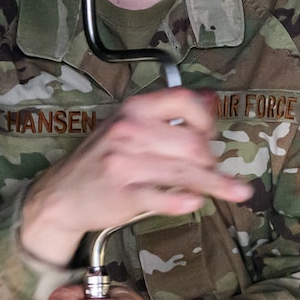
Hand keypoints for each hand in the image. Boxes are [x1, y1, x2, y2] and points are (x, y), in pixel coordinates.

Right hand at [19, 88, 251, 265]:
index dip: (207, 119)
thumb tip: (212, 97)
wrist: (62, 193)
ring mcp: (124, 164)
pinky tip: (196, 203)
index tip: (212, 135)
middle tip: (215, 171)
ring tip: (237, 192)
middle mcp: (130, 132)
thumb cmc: (103, 157)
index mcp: (135, 109)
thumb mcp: (129, 123)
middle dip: (212, 160)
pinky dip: (183, 202)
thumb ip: (169, 112)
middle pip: (192, 144)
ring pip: (184, 173)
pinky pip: (161, 198)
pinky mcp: (122, 195)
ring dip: (215, 184)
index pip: (184, 102)